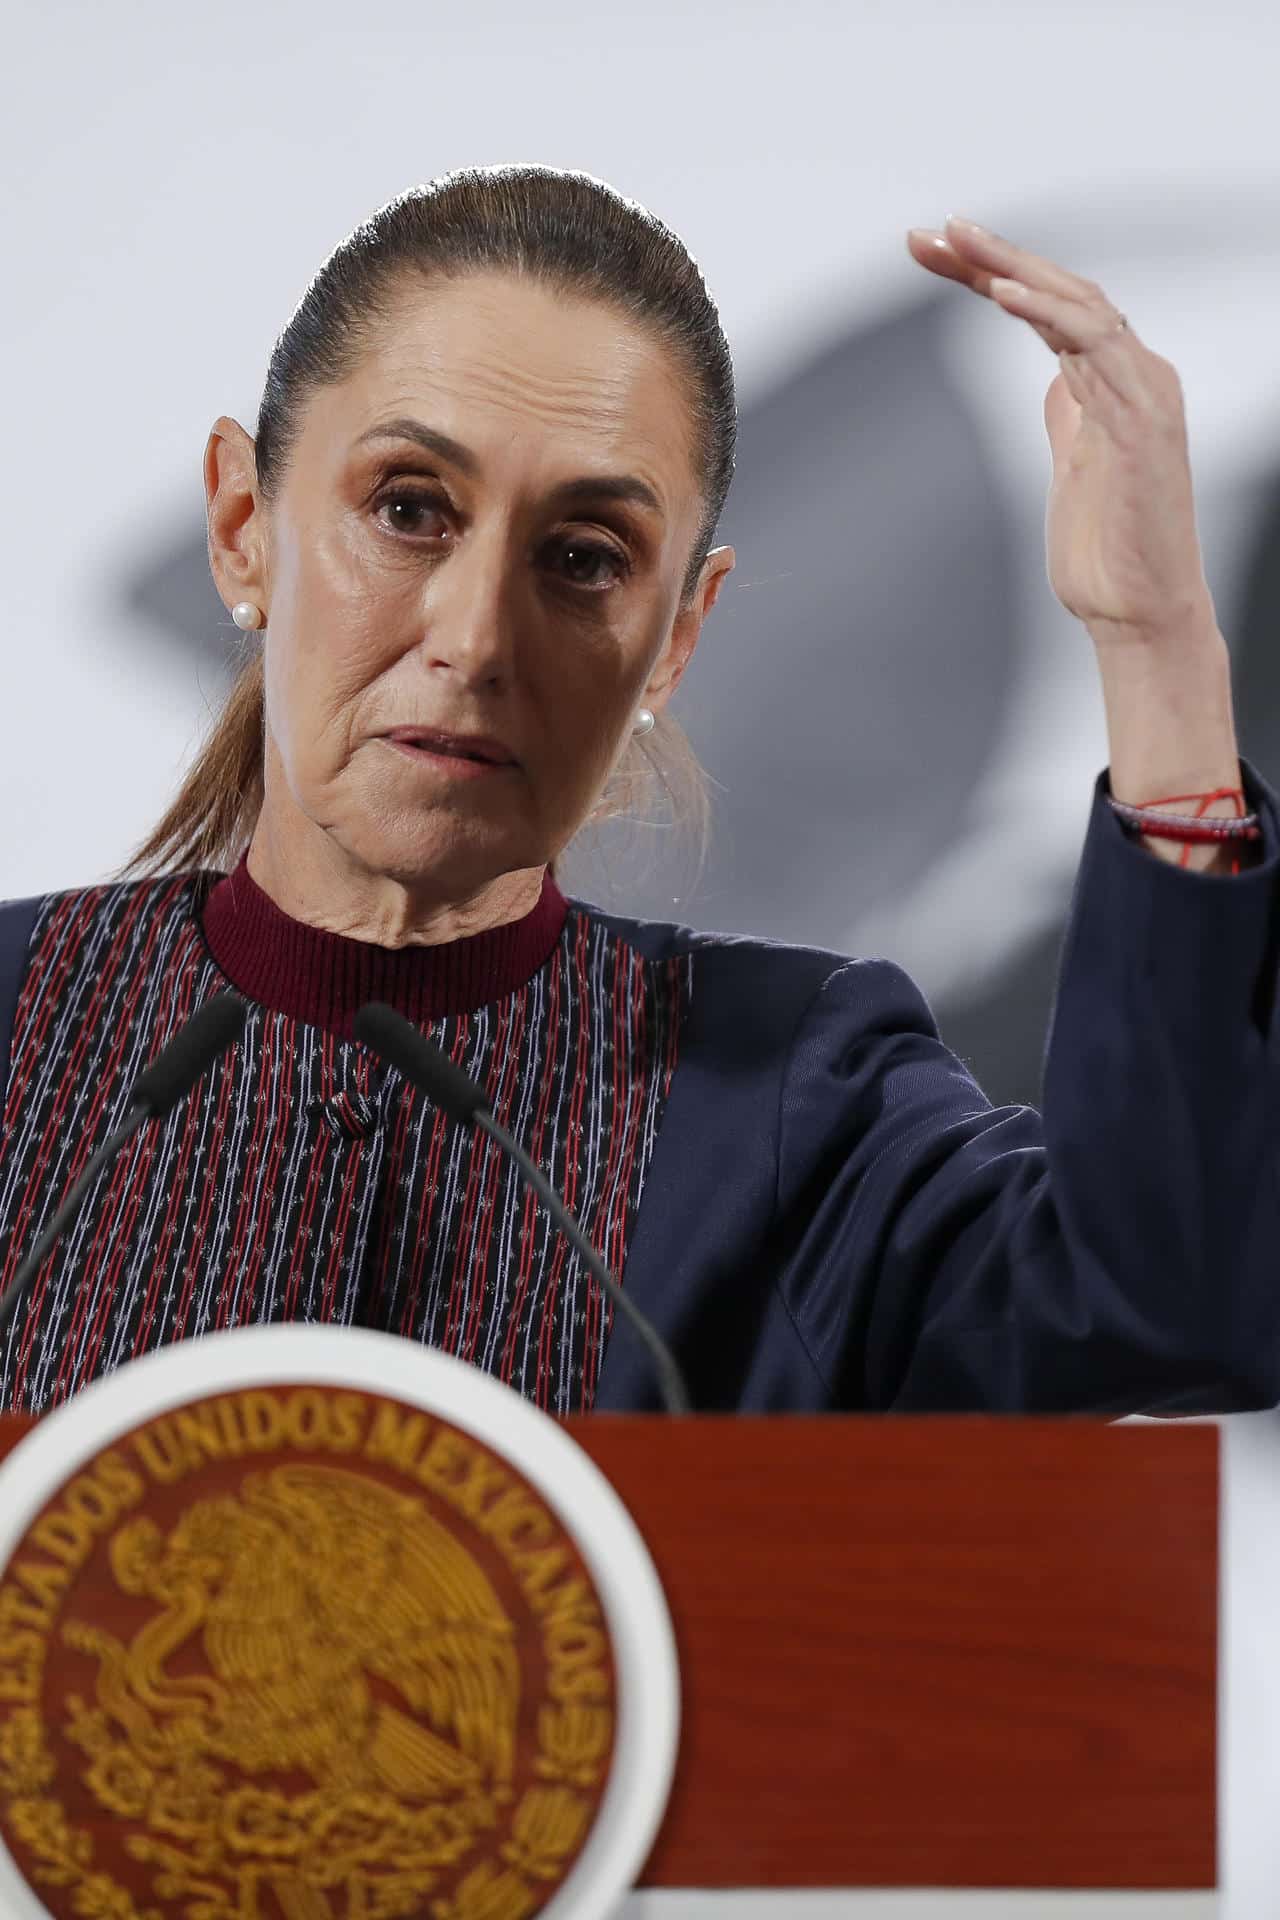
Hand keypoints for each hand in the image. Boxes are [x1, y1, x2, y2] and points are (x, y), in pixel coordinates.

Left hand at [906, 215, 1213, 645]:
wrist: (1139, 613)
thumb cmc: (1108, 551)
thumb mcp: (1075, 469)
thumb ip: (1070, 418)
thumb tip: (1056, 383)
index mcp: (1113, 383)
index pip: (1048, 308)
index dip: (991, 274)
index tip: (931, 252)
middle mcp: (1134, 374)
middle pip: (1060, 291)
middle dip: (994, 256)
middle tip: (933, 231)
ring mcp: (1143, 392)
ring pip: (1077, 303)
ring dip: (1014, 268)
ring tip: (959, 242)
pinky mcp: (1142, 420)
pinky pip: (1094, 346)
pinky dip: (1048, 313)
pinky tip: (1002, 293)